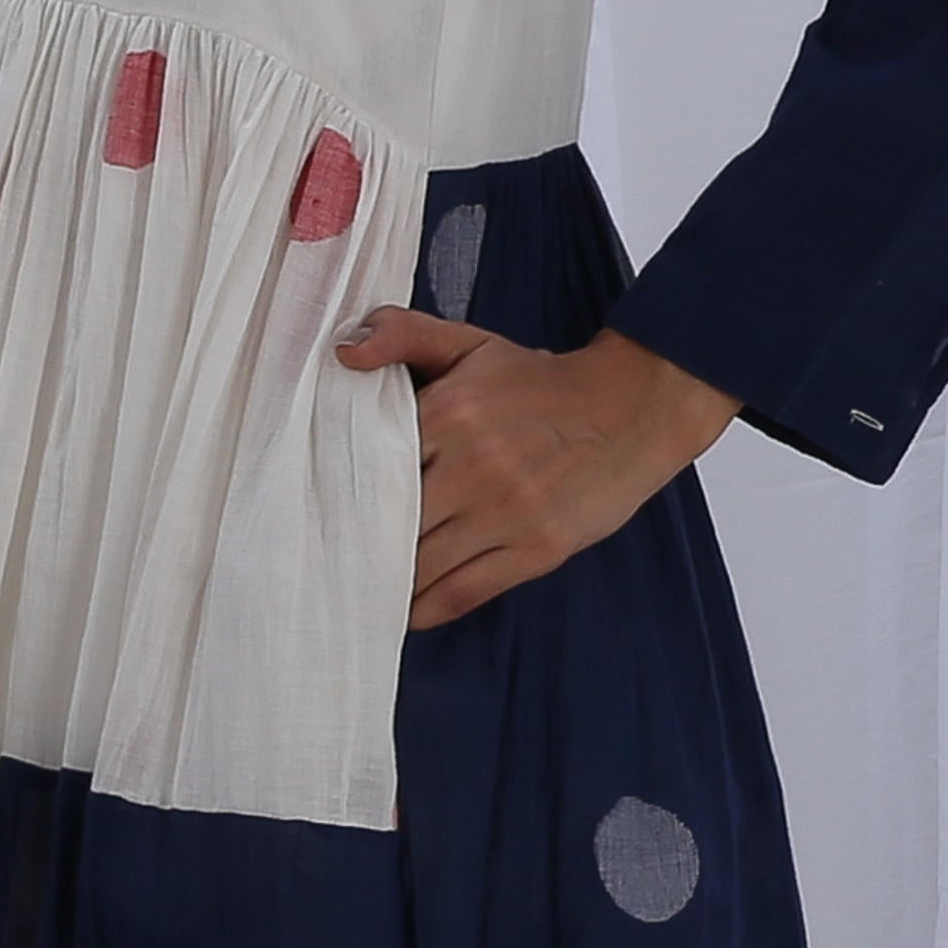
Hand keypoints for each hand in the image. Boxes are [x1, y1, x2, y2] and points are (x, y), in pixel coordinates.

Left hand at [336, 312, 733, 629]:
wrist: (632, 406)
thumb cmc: (540, 382)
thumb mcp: (472, 345)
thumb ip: (405, 334)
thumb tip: (344, 351)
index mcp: (450, 413)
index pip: (373, 465)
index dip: (342, 493)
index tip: (314, 513)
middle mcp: (474, 467)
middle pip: (390, 523)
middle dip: (357, 545)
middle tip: (327, 563)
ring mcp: (506, 513)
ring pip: (421, 566)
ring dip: (387, 584)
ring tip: (357, 592)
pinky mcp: (536, 550)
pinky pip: (462, 593)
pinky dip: (426, 610)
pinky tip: (405, 613)